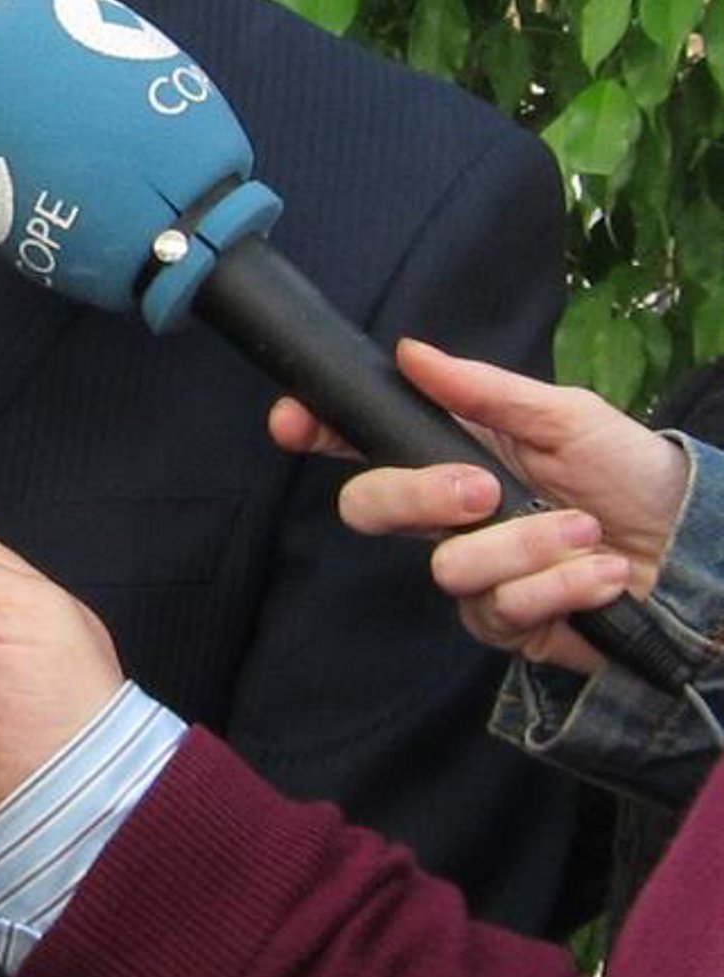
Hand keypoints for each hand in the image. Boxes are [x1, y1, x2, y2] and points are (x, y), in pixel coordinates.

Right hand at [269, 341, 686, 673]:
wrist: (691, 547)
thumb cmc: (629, 472)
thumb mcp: (566, 415)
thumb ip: (484, 389)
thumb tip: (410, 350)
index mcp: (455, 454)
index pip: (366, 443)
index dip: (319, 431)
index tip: (293, 422)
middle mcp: (451, 516)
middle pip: (370, 510)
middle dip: (419, 498)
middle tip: (484, 490)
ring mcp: (474, 574)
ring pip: (448, 567)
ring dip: (529, 547)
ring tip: (586, 533)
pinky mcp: (506, 626)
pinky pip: (500, 610)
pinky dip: (561, 585)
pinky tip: (602, 575)